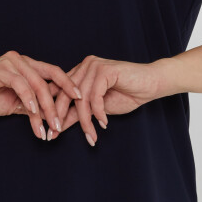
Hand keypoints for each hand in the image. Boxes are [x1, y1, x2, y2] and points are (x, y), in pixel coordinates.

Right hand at [0, 50, 82, 140]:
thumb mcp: (15, 104)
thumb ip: (33, 106)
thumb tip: (53, 116)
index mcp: (27, 66)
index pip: (53, 73)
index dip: (68, 85)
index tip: (80, 101)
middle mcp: (21, 60)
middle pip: (48, 78)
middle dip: (58, 102)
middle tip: (62, 123)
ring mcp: (10, 63)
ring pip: (36, 83)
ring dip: (44, 107)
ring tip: (48, 126)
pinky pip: (20, 83)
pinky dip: (28, 98)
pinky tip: (33, 112)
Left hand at [46, 56, 163, 145]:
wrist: (152, 85)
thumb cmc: (127, 95)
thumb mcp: (97, 109)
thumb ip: (78, 114)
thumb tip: (58, 127)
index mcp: (80, 72)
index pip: (59, 92)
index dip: (52, 112)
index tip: (49, 133)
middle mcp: (84, 66)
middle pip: (65, 94)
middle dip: (60, 117)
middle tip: (55, 135)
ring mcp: (94, 66)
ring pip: (81, 99)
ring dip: (85, 121)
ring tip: (91, 136)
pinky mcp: (105, 70)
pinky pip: (95, 96)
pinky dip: (99, 112)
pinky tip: (104, 123)